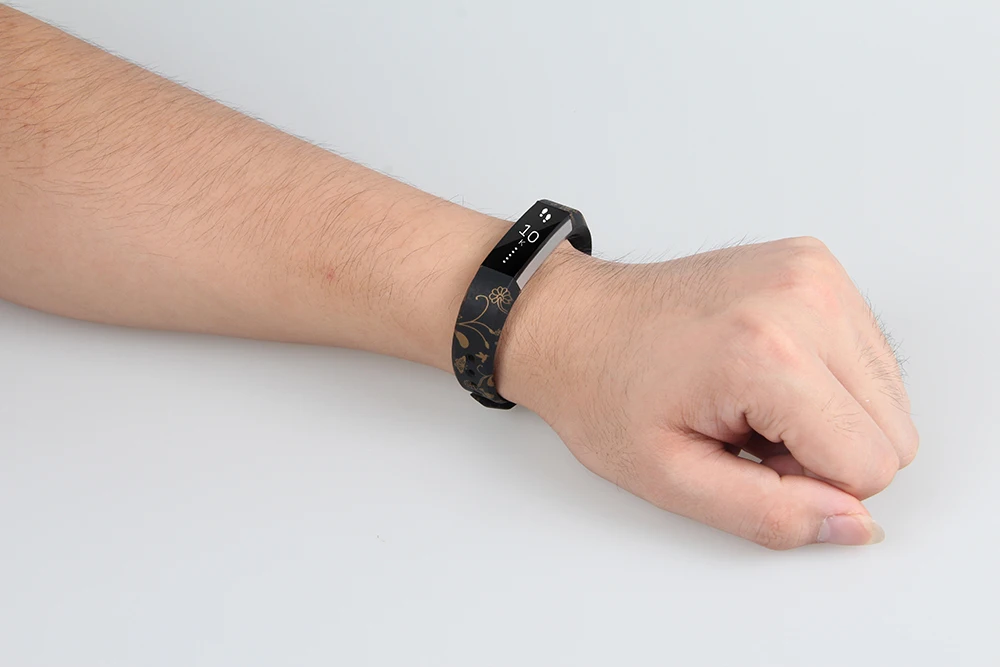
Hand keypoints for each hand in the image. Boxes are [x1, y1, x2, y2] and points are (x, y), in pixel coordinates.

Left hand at [498, 237, 918, 548]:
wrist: (574, 320)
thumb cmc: (603, 389)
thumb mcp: (671, 477)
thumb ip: (771, 514)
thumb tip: (854, 524)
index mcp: (767, 352)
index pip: (872, 464)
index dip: (811, 484)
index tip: (748, 456)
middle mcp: (804, 297)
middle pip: (893, 430)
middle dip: (825, 451)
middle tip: (747, 430)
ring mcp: (814, 271)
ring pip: (887, 393)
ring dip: (828, 413)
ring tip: (750, 398)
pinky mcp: (815, 263)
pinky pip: (868, 352)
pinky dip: (827, 376)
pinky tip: (762, 369)